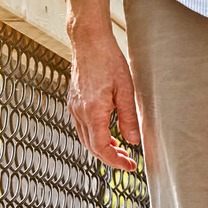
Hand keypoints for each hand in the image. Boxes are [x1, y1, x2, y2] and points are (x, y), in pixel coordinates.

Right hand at [65, 0, 142, 169]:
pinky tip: (107, 132)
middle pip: (91, 147)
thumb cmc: (108, 60)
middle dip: (110, 157)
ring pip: (85, 138)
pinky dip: (94, 135)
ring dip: (101, 147)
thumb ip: (129, 116)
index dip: (115, 161)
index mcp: (92, 111)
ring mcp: (74, 107)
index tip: (130, 166)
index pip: (101, 148)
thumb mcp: (125, 88)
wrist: (89, 41)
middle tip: (128, 161)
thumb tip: (133, 140)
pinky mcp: (73, 102)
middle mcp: (79, 112)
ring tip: (120, 149)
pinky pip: (82, 126)